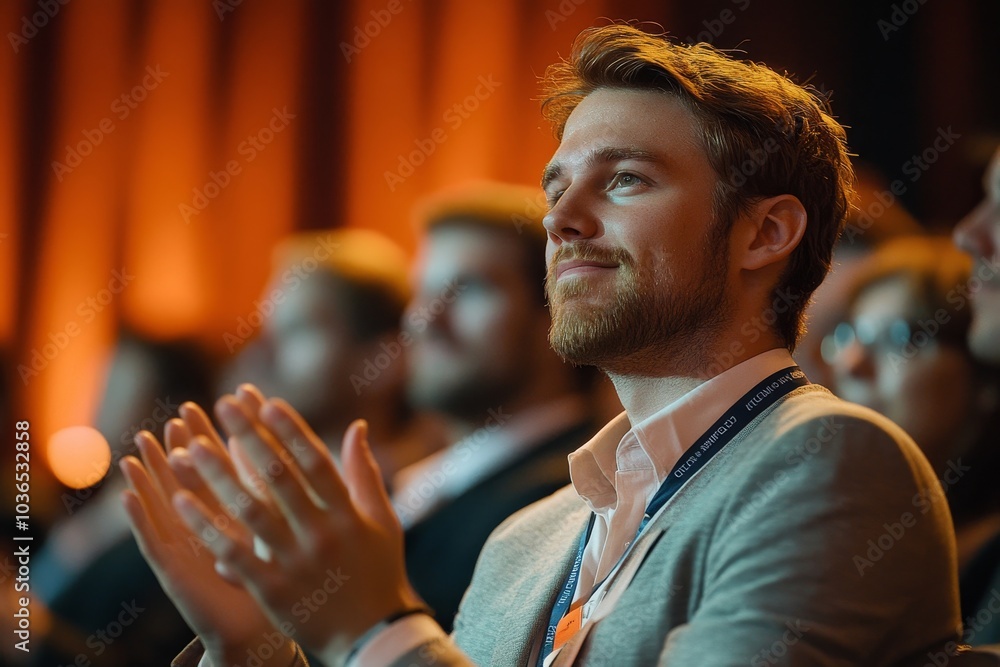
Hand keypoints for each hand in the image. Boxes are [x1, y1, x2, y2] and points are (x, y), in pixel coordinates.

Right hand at [120, 397, 296, 666]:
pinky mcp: (173, 571)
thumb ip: (288, 492)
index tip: (222, 401)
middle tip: (180, 413)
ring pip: (167, 501)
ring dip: (153, 472)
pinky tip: (127, 495)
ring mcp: (188, 545)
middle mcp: (209, 523)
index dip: (225, 435)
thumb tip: (302, 452)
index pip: (228, 465)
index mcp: (238, 511)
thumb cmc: (281, 581)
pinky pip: (152, 540)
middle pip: (194, 476)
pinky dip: (138, 518)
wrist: (262, 632)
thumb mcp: (287, 530)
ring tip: (142, 441)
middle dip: (188, 444)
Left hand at [174, 387, 423, 664]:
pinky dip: (206, 527)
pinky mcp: (273, 590)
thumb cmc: (379, 572)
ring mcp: (297, 563)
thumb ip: (366, 473)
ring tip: (191, 446)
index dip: (291, 431)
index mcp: (349, 514)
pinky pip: (234, 553)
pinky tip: (180, 501)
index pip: (315, 463)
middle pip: (279, 478)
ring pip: (251, 512)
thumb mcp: (383, 521)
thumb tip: (356, 426)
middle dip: (249, 438)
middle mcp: (322, 534)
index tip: (266, 402)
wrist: (373, 637)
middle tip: (223, 405)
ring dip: (218, 476)